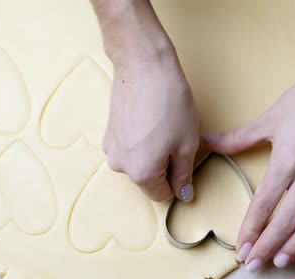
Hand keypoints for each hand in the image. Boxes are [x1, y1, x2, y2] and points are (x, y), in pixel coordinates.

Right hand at [91, 0, 198, 201]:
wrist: (144, 67)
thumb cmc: (169, 104)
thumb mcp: (186, 144)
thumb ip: (184, 174)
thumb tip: (182, 194)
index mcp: (141, 173)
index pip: (162, 195)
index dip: (177, 181)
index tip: (184, 159)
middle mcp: (120, 167)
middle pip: (148, 180)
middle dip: (163, 166)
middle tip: (175, 138)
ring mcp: (111, 150)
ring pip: (138, 163)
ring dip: (151, 153)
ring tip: (161, 126)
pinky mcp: (108, 134)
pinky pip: (129, 148)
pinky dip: (140, 141)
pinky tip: (148, 120)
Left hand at [203, 7, 294, 269]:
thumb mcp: (268, 119)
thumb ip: (236, 138)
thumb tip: (206, 141)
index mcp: (287, 161)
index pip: (264, 204)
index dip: (252, 229)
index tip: (242, 248)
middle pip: (287, 220)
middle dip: (269, 245)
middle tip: (256, 264)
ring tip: (283, 260)